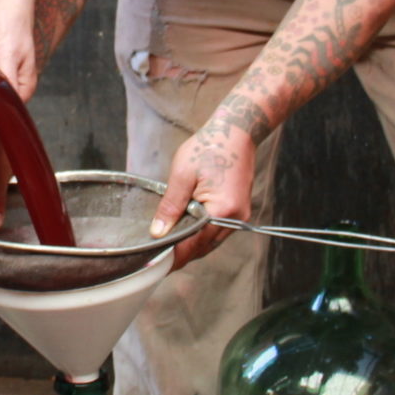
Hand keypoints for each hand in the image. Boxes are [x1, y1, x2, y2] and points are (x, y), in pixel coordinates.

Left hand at [152, 111, 257, 268]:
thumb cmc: (209, 147)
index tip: (155, 264)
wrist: (237, 130)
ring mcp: (240, 216)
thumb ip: (170, 207)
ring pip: (210, 242)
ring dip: (191, 245)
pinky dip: (200, 234)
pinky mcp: (238, 211)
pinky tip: (185, 230)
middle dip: (181, 254)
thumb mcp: (182, 175)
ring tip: (167, 245)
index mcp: (222, 211)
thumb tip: (158, 233)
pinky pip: (216, 232)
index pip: (193, 244)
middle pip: (203, 248)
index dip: (173, 256)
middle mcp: (235, 219)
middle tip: (156, 256)